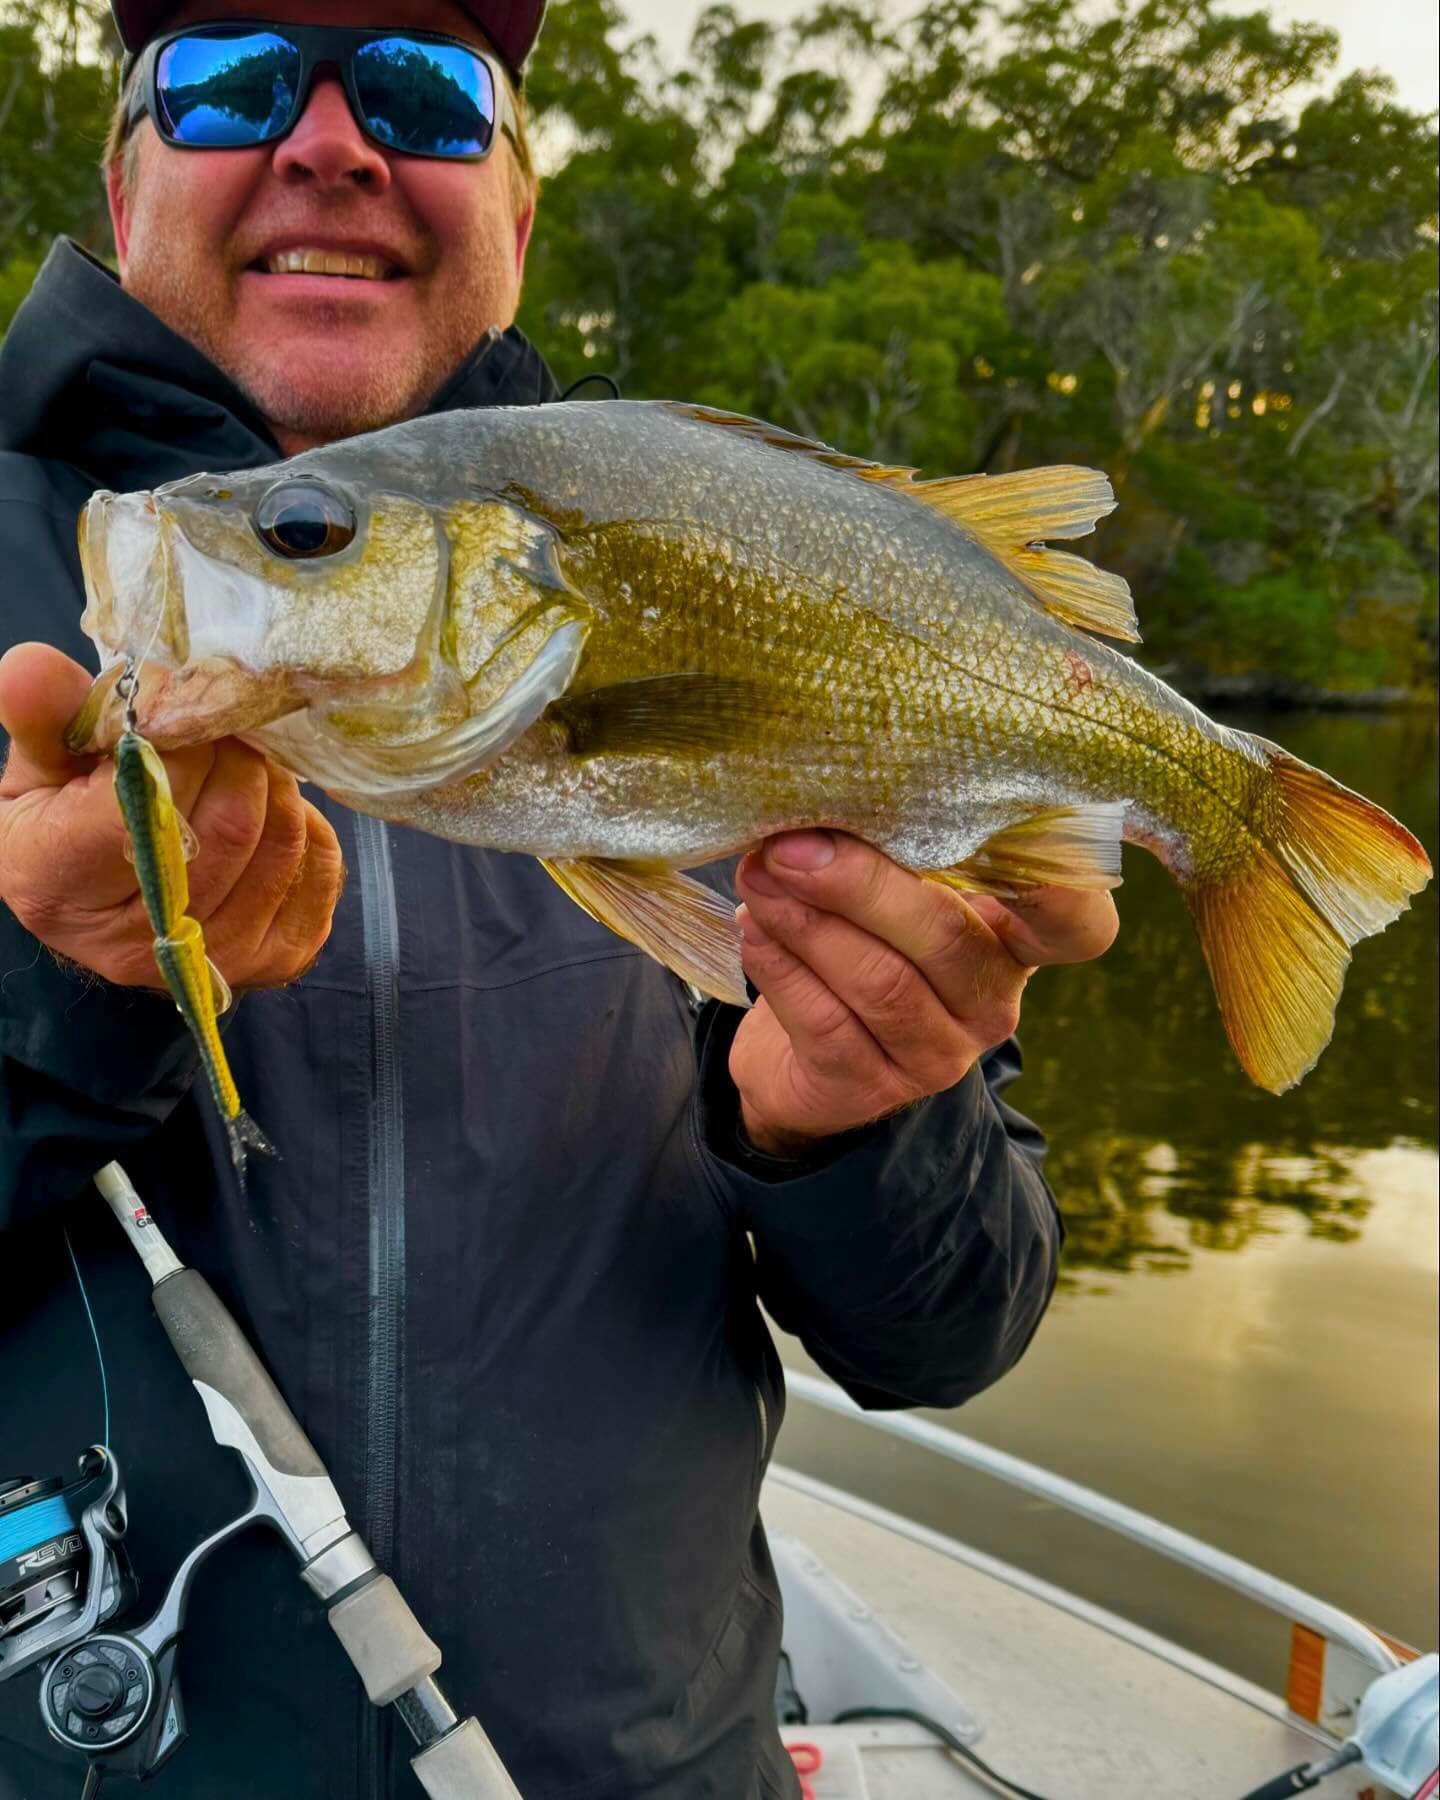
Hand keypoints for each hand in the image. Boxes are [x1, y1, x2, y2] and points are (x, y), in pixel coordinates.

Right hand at [0, 642, 344, 991]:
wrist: (100, 901)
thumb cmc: (63, 822)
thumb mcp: (35, 767)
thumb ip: (40, 716)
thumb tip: (32, 667)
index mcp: (58, 885)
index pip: (145, 806)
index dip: (177, 742)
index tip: (179, 704)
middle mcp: (137, 941)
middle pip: (228, 825)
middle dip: (237, 755)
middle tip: (224, 724)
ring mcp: (211, 959)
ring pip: (280, 844)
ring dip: (276, 783)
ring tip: (247, 758)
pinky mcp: (274, 959)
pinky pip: (320, 870)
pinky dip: (309, 823)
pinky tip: (271, 807)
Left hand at [730, 830, 1117, 1156]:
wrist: (798, 1055)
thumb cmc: (860, 942)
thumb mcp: (892, 890)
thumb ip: (888, 848)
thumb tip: (831, 797)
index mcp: (1017, 939)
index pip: (1076, 922)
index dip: (1055, 884)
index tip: (990, 822)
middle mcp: (992, 1001)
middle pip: (946, 938)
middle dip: (861, 884)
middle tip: (793, 844)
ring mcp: (938, 1054)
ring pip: (881, 982)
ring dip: (809, 923)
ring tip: (760, 877)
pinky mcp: (872, 1088)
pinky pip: (827, 1023)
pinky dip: (783, 968)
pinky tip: (754, 928)